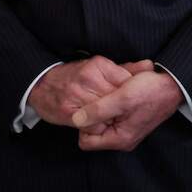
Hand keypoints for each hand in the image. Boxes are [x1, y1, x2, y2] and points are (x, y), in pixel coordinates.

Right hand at [28, 57, 153, 127]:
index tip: (133, 99)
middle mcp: (88, 78)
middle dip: (122, 108)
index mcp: (98, 65)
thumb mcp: (99, 67)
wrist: (42, 86)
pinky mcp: (69, 112)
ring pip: (106, 113)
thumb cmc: (74, 76)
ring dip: (111, 119)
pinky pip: (92, 125)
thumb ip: (126, 68)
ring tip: (111, 118)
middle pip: (118, 98)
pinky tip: (98, 124)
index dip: (131, 93)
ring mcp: (78, 95)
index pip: (126, 81)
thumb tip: (149, 65)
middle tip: (125, 113)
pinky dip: (98, 127)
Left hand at [70, 70, 184, 151]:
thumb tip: (75, 120)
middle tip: (103, 97)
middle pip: (93, 132)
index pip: (86, 141)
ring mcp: (126, 131)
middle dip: (94, 114)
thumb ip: (98, 110)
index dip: (84, 123)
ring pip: (102, 122)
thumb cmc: (151, 91)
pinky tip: (118, 92)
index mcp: (120, 139)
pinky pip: (112, 116)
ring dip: (103, 107)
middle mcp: (123, 139)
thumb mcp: (122, 98)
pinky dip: (111, 104)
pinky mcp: (130, 121)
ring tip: (113, 92)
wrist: (174, 85)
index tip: (91, 107)